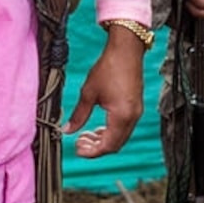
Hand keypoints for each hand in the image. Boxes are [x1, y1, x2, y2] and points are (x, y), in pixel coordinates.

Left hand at [65, 24, 148, 157]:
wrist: (126, 50)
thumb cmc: (108, 68)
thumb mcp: (88, 93)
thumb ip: (79, 115)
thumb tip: (67, 130)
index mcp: (121, 116)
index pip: (107, 145)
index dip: (91, 152)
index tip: (77, 149)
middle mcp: (132, 117)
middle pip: (115, 145)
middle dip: (96, 148)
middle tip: (78, 143)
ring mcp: (136, 113)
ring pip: (120, 137)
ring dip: (103, 140)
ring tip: (85, 135)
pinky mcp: (135, 107)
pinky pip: (124, 128)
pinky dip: (110, 131)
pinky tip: (97, 127)